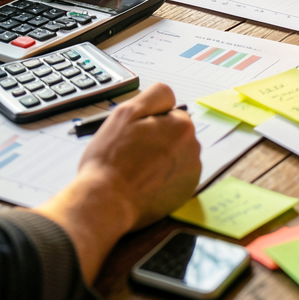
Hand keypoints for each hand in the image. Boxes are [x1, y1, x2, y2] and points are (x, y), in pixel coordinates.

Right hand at [77, 83, 200, 231]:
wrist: (105, 204)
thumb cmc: (111, 159)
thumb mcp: (126, 112)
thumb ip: (154, 95)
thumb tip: (171, 98)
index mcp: (183, 126)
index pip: (169, 114)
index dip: (148, 123)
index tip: (134, 136)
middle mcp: (194, 149)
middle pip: (173, 135)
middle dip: (157, 140)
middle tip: (132, 154)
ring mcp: (191, 173)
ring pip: (175, 155)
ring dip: (160, 159)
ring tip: (136, 171)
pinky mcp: (186, 193)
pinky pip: (175, 176)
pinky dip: (163, 178)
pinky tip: (144, 184)